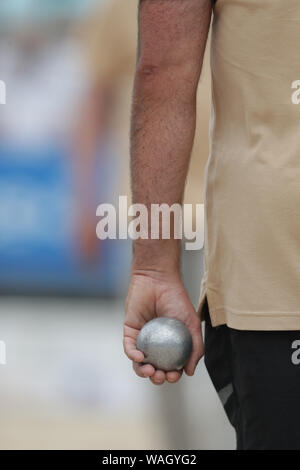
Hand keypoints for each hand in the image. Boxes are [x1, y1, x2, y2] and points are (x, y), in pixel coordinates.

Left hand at [124, 269, 203, 384]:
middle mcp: (156, 344)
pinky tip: (140, 358)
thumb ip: (196, 348)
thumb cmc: (177, 300)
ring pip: (140, 362)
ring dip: (143, 372)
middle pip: (154, 368)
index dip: (172, 375)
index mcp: (171, 345)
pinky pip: (129, 347)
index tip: (174, 376)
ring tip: (150, 371)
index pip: (171, 366)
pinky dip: (133, 355)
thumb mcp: (193, 324)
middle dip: (157, 378)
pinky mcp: (130, 331)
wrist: (159, 281)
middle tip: (161, 375)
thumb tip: (190, 372)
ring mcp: (142, 339)